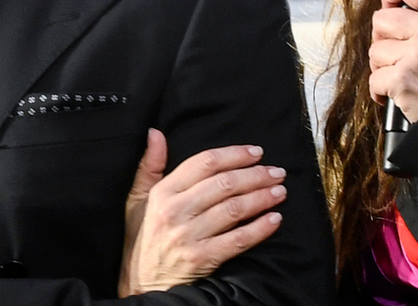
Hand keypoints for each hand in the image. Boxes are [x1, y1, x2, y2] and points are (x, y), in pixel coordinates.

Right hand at [118, 129, 286, 295]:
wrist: (141, 284)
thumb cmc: (143, 239)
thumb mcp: (137, 199)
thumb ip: (149, 166)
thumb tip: (156, 133)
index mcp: (163, 192)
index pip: (204, 163)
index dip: (234, 154)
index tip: (256, 152)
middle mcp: (175, 211)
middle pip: (224, 184)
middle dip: (255, 175)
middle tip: (277, 172)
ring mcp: (188, 236)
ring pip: (234, 209)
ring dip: (262, 198)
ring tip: (280, 191)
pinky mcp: (200, 259)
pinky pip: (237, 240)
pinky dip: (259, 229)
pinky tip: (275, 219)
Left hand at [369, 0, 417, 121]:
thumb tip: (391, 7)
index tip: (388, 4)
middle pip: (381, 18)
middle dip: (383, 38)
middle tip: (398, 53)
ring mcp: (417, 55)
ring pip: (374, 50)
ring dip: (382, 66)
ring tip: (404, 74)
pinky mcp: (403, 79)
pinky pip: (373, 79)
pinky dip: (380, 90)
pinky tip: (398, 92)